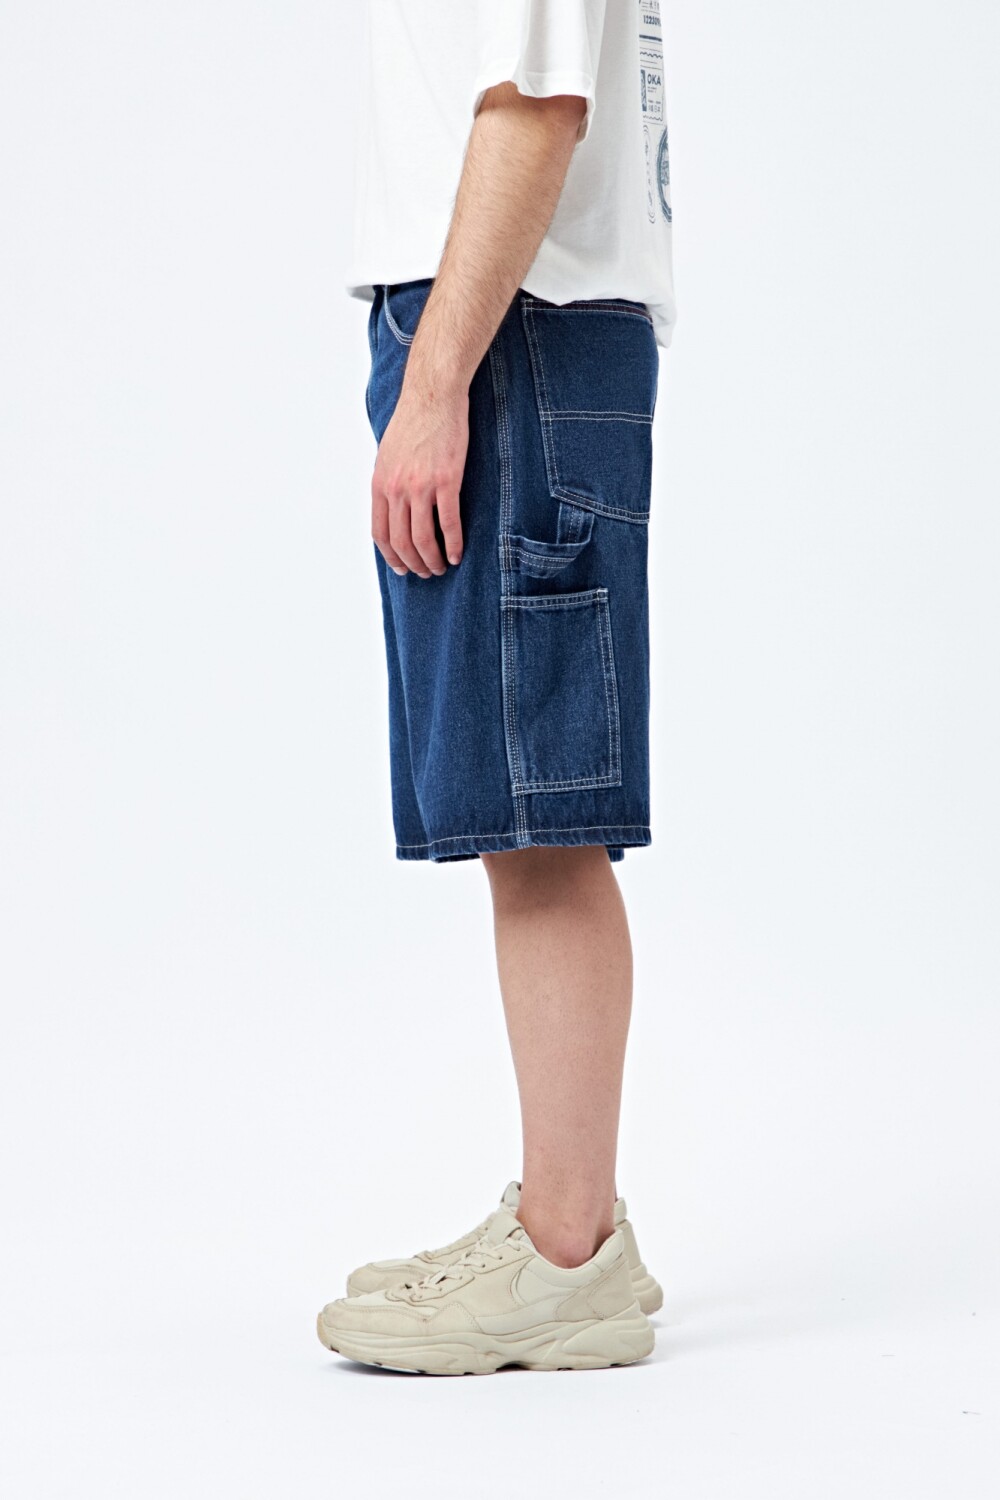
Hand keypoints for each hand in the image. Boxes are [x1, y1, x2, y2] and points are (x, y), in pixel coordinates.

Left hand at [371, 376, 467, 577]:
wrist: (432, 396)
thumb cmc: (413, 422)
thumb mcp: (388, 455)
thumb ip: (389, 483)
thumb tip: (393, 508)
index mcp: (380, 484)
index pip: (381, 533)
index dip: (391, 557)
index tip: (402, 568)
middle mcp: (396, 489)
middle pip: (402, 542)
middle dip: (414, 564)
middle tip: (427, 572)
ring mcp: (421, 486)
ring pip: (423, 539)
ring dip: (433, 560)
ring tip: (443, 567)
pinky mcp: (446, 481)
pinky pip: (448, 524)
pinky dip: (453, 544)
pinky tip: (458, 554)